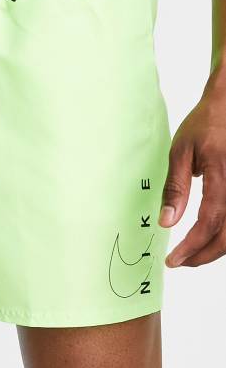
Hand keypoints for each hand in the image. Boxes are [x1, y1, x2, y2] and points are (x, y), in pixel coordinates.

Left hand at [159, 84, 225, 266]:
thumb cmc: (204, 125)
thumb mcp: (180, 150)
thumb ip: (175, 187)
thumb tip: (167, 221)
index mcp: (221, 174)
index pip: (210, 221)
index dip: (192, 245)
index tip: (173, 259)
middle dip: (204, 255)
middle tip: (180, 262)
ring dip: (215, 249)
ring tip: (191, 254)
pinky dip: (224, 235)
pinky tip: (208, 238)